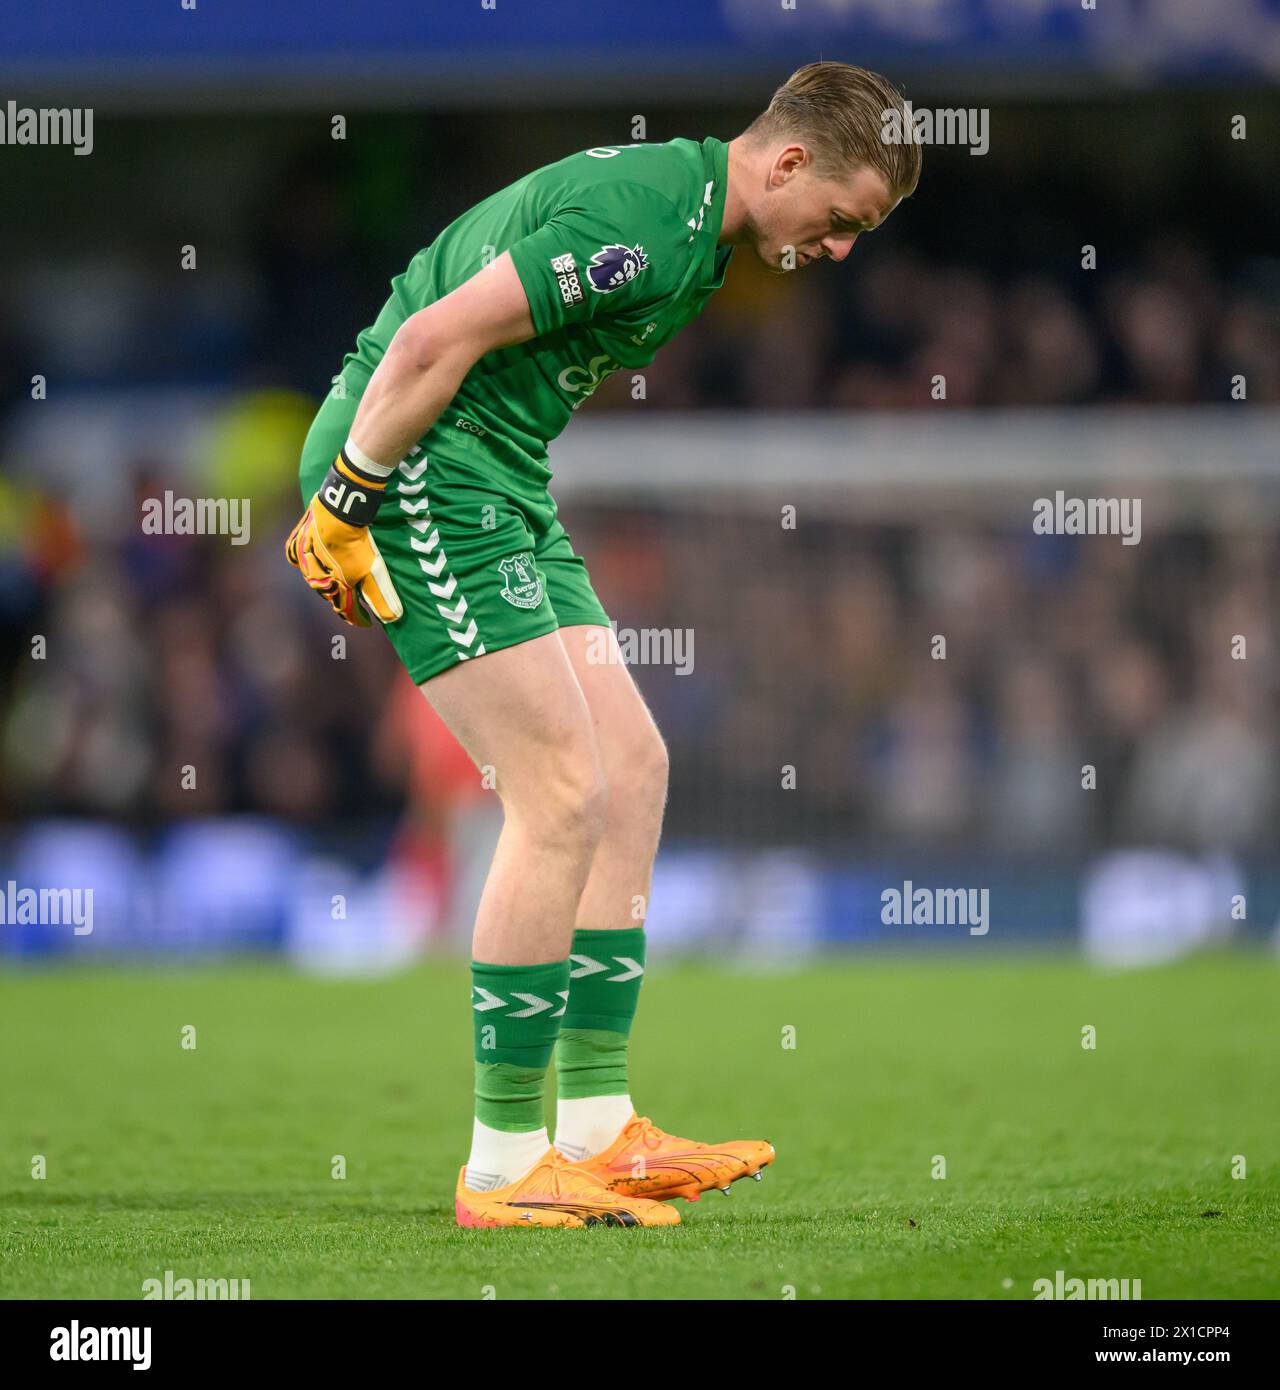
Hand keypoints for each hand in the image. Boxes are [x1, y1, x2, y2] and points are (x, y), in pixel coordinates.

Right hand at [285, 452, 402, 625]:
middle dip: (342, 599)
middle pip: (330, 595)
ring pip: (314, 578)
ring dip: (325, 582)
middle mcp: (316, 577)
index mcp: (335, 586)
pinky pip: (298, 559)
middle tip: (354, 600)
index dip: (358, 618)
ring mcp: (304, 561)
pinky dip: (306, 563)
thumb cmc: (357, 541)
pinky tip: (311, 561)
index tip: (367, 623)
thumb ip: (380, 595)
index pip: (346, 611)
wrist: (339, 511)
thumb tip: (393, 618)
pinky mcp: (297, 544)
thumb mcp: (372, 569)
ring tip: (336, 581)